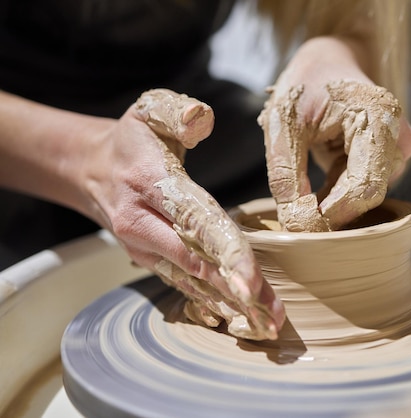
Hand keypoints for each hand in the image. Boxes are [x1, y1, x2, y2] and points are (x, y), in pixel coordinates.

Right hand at [83, 89, 284, 339]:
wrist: (91, 170)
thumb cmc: (131, 140)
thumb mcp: (149, 109)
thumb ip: (175, 110)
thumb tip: (201, 120)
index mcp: (150, 185)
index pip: (194, 221)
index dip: (225, 253)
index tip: (250, 283)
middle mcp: (144, 225)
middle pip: (199, 263)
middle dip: (237, 292)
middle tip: (273, 319)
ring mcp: (145, 249)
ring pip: (193, 282)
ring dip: (230, 306)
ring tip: (266, 327)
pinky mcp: (152, 261)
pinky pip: (184, 285)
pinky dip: (212, 304)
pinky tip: (239, 320)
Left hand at [257, 37, 410, 231]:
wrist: (328, 62)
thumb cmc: (305, 84)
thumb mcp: (283, 124)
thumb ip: (286, 174)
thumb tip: (296, 224)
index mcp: (380, 118)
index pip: (364, 188)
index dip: (332, 214)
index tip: (297, 222)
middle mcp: (399, 138)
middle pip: (368, 196)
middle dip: (331, 213)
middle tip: (293, 215)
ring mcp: (397, 151)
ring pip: (364, 198)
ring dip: (331, 204)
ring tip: (300, 188)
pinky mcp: (387, 160)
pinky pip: (362, 192)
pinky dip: (336, 197)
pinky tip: (314, 188)